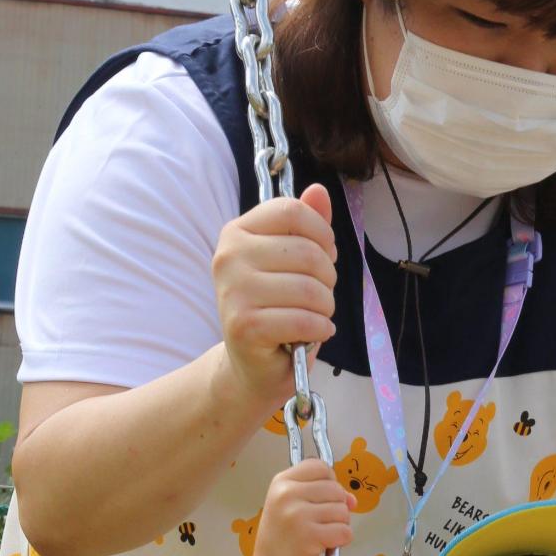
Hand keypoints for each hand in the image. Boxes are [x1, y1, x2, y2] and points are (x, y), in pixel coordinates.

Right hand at [213, 183, 337, 409]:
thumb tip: (319, 190)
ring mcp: (233, 291)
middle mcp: (229, 257)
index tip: (324, 257)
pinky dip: (321, 329)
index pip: (294, 211)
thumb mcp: (291, 261)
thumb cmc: (276, 308)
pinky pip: (305, 319)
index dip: (322, 235)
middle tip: (317, 296)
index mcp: (237, 232)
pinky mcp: (244, 326)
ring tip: (314, 316)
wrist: (251, 365)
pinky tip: (313, 333)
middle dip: (327, 278)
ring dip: (325, 307)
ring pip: (310, 288)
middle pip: (308, 252)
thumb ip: (306, 225)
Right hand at [252, 461, 354, 555]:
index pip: (319, 466)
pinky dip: (341, 541)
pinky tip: (324, 546)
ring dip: (339, 525)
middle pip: (336, 489)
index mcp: (281, 482)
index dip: (329, 482)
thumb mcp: (292, 507)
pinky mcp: (310, 537)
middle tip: (320, 523)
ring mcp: (298, 516)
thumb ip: (321, 495)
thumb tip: (351, 500)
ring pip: (343, 511)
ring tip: (320, 535)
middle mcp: (287, 495)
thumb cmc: (284, 538)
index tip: (322, 498)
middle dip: (337, 508)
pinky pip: (345, 531)